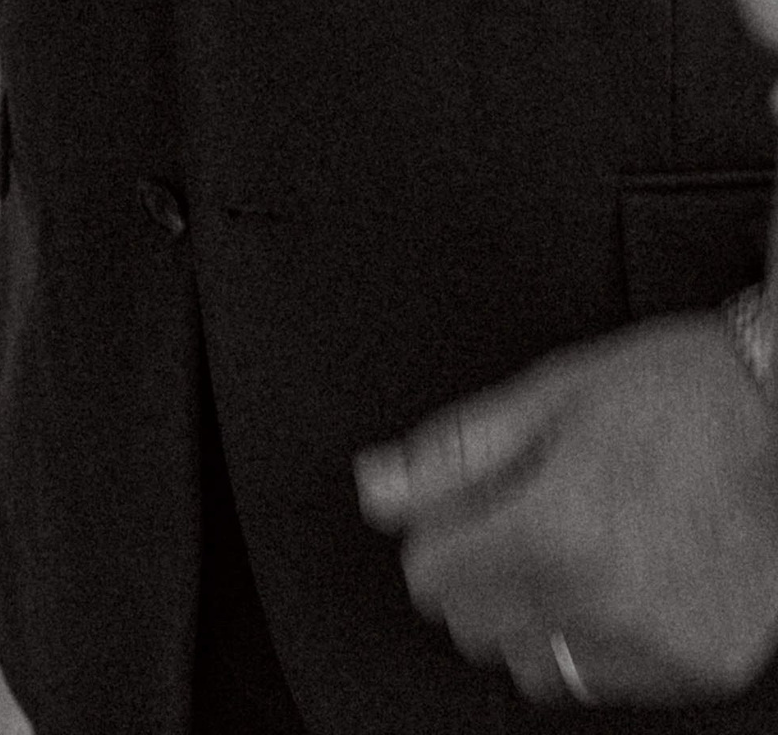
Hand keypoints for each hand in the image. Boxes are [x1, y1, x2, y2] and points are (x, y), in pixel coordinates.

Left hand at [357, 316, 777, 702]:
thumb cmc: (675, 394)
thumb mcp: (548, 396)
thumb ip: (454, 453)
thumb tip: (377, 488)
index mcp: (561, 526)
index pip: (433, 575)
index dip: (435, 533)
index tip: (457, 508)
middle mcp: (610, 601)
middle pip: (475, 626)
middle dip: (476, 573)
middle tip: (517, 515)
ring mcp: (661, 646)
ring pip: (535, 664)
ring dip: (531, 615)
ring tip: (571, 546)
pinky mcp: (699, 668)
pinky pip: (600, 681)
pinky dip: (591, 640)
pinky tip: (617, 577)